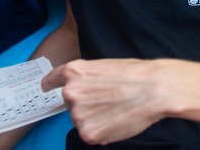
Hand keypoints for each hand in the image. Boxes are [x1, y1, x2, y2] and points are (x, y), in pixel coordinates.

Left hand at [42, 59, 170, 144]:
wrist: (154, 90)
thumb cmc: (135, 75)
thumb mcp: (103, 66)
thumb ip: (86, 78)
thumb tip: (81, 90)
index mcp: (74, 72)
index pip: (51, 80)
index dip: (48, 84)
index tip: (45, 88)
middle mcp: (70, 92)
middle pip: (70, 103)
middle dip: (84, 104)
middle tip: (107, 101)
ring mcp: (77, 114)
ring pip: (80, 119)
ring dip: (93, 119)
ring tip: (115, 110)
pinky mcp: (87, 133)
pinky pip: (90, 134)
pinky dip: (101, 131)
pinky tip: (116, 121)